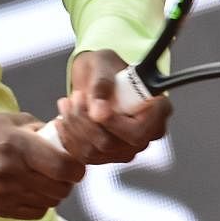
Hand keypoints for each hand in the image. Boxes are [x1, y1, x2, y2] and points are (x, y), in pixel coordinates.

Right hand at [0, 112, 85, 219]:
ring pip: (51, 202)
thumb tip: (66, 137)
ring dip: (55, 192)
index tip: (75, 163)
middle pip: (60, 188)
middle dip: (68, 180)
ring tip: (46, 179)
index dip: (76, 167)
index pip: (63, 166)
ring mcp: (5, 193)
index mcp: (16, 145)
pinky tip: (33, 190)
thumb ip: (40, 129)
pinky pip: (36, 212)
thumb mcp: (8, 120)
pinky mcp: (0, 209)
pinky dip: (41, 203)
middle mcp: (11, 172)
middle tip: (63, 171)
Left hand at [53, 49, 171, 163]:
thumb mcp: (103, 64)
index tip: (93, 106)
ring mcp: (127, 148)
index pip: (138, 132)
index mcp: (157, 110)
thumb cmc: (105, 66)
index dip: (113, 124)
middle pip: (113, 145)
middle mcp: (146, 134)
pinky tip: (62, 119)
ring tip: (67, 102)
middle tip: (75, 96)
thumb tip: (98, 113)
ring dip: (74, 127)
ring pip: (95, 152)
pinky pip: (84, 157)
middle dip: (85, 121)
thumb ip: (102, 84)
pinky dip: (68, 138)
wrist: (95, 76)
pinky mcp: (107, 155)